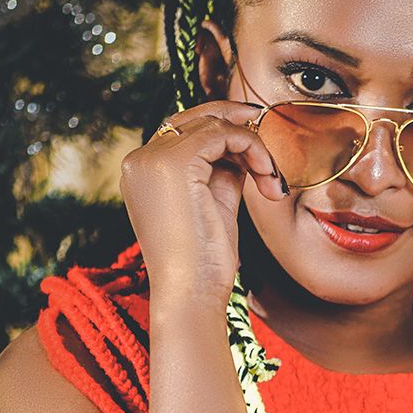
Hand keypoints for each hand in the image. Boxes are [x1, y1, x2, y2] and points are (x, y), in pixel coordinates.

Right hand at [119, 100, 286, 309]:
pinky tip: (267, 179)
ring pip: (214, 123)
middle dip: (240, 130)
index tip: (258, 153)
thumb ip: (222, 171)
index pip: (186, 133)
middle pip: (197, 119)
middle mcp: (140, 159)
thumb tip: (243, 147)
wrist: (191, 293)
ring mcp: (153, 158)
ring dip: (254, 147)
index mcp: (143, 171)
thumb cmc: (203, 261)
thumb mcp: (214, 204)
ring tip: (271, 182)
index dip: (226, 136)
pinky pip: (225, 133)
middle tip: (270, 153)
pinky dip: (254, 149)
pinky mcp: (175, 162)